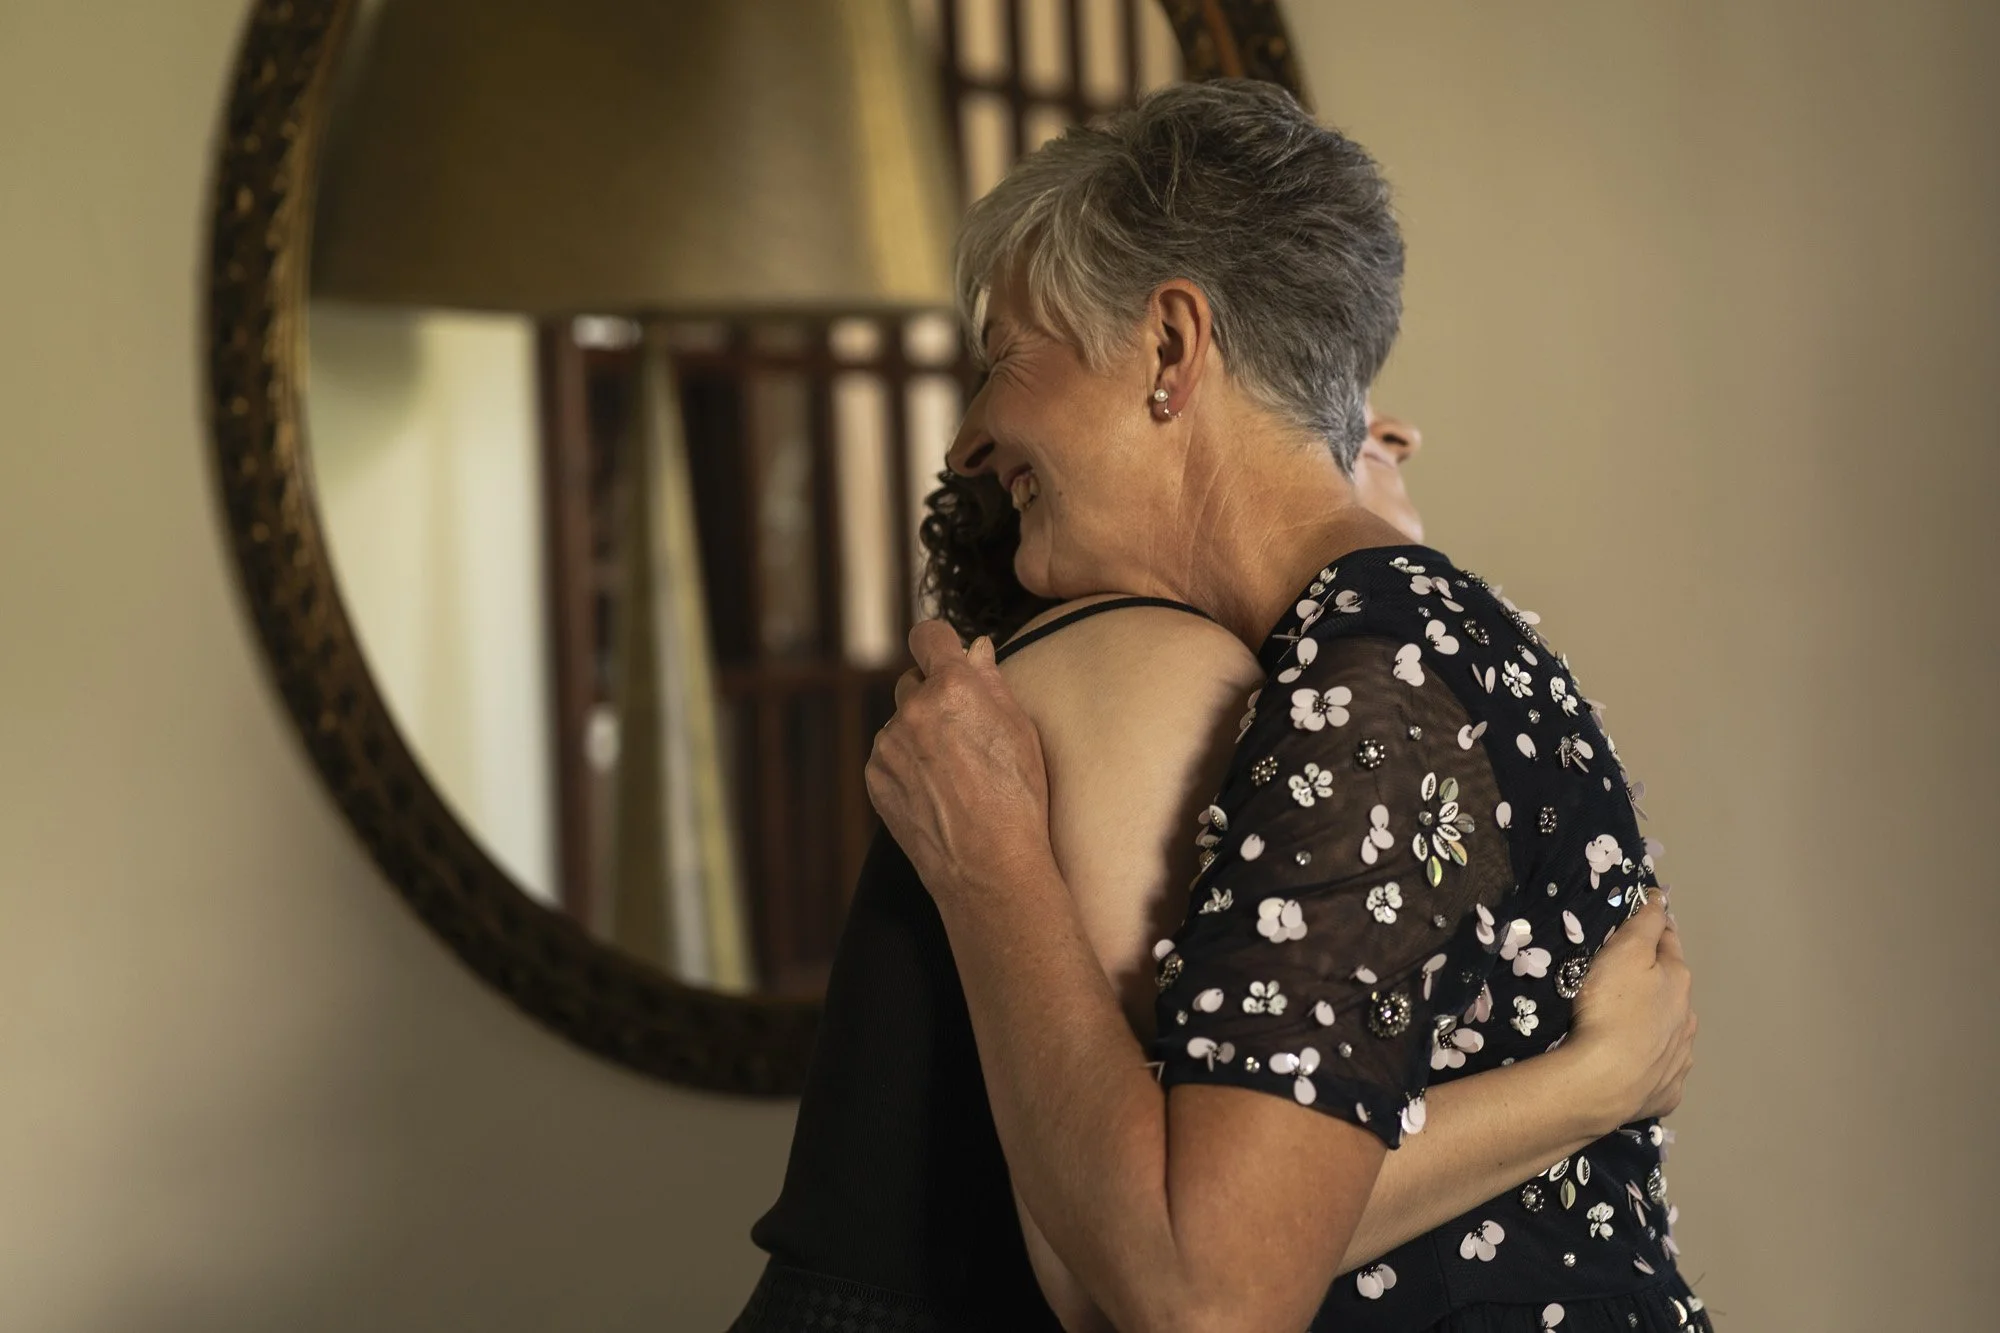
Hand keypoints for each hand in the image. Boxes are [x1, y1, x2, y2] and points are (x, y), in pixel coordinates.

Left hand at [865, 620, 1056, 900]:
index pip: (928, 635)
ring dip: (919, 733)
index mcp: (953, 687)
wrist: (989, 865)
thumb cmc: (1017, 798)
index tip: (947, 654)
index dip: (939, 642)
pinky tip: (936, 791)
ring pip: (900, 722)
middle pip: (913, 681)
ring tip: (953, 772)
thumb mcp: (1020, 731)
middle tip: (963, 730)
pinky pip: (889, 755)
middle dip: (933, 695)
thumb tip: (975, 649)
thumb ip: (992, 682)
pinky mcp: (874, 775)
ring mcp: (888, 744)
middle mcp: (912, 708)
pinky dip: (906, 764)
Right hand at [1562, 897, 1695, 1129]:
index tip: (1643, 920)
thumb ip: (1645, 924)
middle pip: (1674, 990)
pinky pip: (1661, 1070)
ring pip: (1672, 1031)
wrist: (1603, 1081)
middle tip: (1627, 980)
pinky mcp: (1665, 1091)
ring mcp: (1679, 1058)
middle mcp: (1687, 1019)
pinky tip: (1635, 1067)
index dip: (1656, 928)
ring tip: (1629, 1027)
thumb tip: (1662, 900)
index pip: (1669, 943)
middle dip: (1658, 981)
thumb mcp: (1624, 952)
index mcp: (1679, 981)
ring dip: (1658, 1024)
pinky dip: (1651, 1063)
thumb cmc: (1611, 1007)